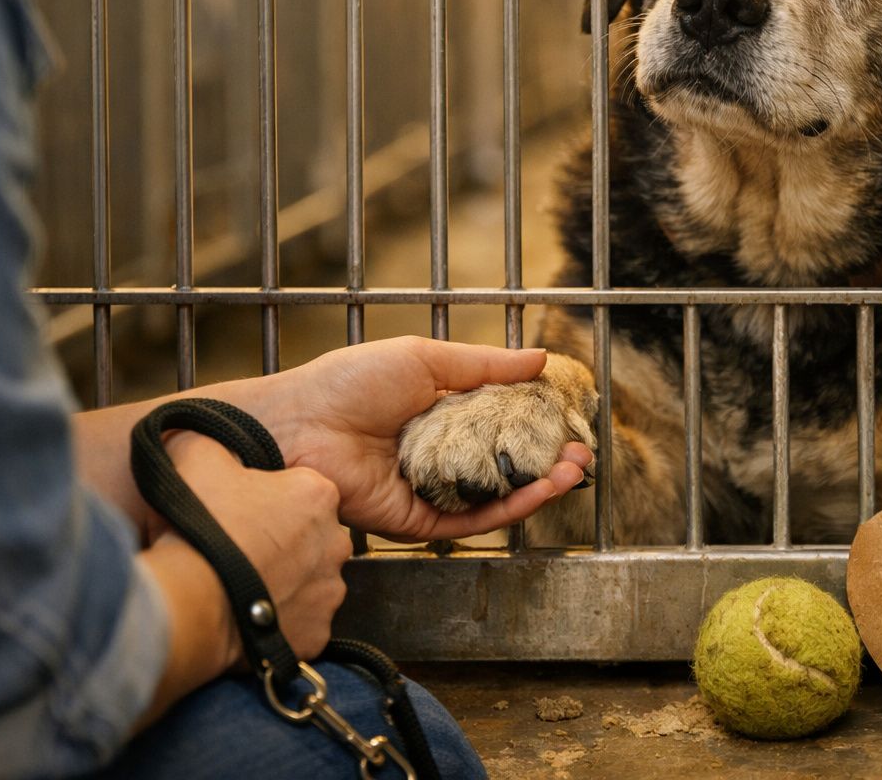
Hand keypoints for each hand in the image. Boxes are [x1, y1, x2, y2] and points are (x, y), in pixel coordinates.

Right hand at [151, 433, 350, 663]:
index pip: (305, 491)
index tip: (244, 510)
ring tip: (243, 584)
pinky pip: (302, 623)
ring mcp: (329, 591)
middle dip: (283, 542)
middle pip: (312, 537)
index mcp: (316, 495)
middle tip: (242, 549)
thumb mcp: (198, 457)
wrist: (190, 601)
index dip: (271, 500)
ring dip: (284, 582)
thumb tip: (208, 440)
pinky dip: (281, 621)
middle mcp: (335, 542)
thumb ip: (214, 443)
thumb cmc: (200, 529)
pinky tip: (250, 616)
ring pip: (310, 582)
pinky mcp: (317, 633)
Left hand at [257, 337, 592, 541]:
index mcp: (440, 415)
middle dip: (549, 460)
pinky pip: (474, 519)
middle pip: (507, 465)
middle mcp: (441, 456)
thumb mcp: (427, 360)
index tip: (571, 417)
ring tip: (575, 467)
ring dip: (541, 485)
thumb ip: (485, 365)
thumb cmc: (349, 383)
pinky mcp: (421, 522)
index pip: (501, 424)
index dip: (538, 423)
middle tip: (583, 451)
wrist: (298, 424)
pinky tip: (542, 488)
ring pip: (498, 496)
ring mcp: (433, 491)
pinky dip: (513, 506)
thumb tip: (540, 358)